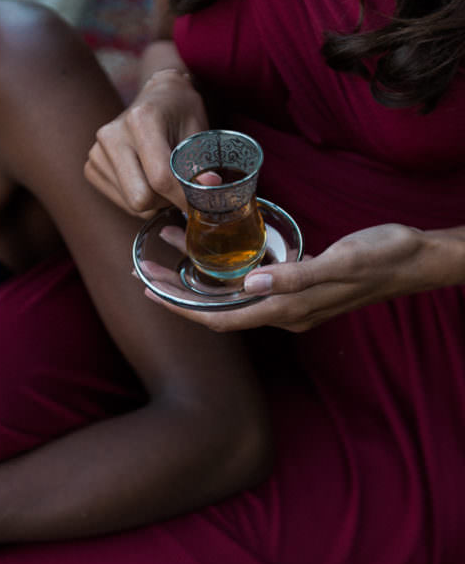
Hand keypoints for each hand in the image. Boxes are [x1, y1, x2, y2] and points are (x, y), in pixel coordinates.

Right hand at [85, 69, 209, 218]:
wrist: (157, 96)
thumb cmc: (182, 113)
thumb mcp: (199, 131)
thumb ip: (201, 162)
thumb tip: (210, 186)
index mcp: (141, 120)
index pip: (161, 178)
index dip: (184, 198)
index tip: (201, 206)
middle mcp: (112, 135)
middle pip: (141, 198)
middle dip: (165, 201)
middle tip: (180, 188)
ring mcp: (97, 152)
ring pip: (131, 204)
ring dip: (154, 201)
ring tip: (164, 178)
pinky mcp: (92, 167)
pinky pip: (120, 202)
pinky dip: (139, 199)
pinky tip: (146, 178)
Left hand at [141, 223, 427, 331]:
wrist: (418, 258)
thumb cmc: (383, 257)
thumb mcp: (340, 262)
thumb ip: (295, 276)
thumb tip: (249, 285)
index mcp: (286, 310)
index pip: (219, 318)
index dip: (181, 309)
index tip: (149, 292)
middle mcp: (281, 310)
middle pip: (216, 307)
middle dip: (179, 292)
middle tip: (145, 271)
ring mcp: (288, 298)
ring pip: (231, 291)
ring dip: (199, 273)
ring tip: (168, 247)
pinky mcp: (296, 281)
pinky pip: (251, 278)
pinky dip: (227, 264)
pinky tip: (213, 246)